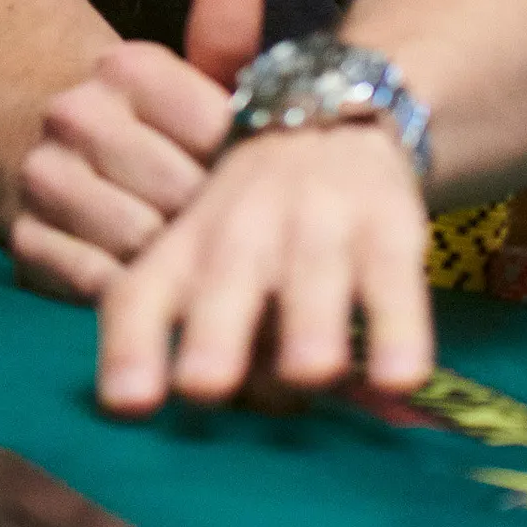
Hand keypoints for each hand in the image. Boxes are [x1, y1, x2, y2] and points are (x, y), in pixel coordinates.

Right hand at [13, 0, 263, 300]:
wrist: (57, 147)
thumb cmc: (156, 125)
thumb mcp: (196, 81)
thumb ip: (227, 42)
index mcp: (127, 66)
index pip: (217, 133)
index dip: (243, 167)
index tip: (253, 177)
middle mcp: (74, 115)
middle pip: (182, 195)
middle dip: (214, 221)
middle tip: (231, 230)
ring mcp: (42, 178)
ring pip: (140, 244)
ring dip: (173, 260)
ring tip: (191, 253)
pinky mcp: (22, 241)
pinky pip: (97, 283)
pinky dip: (130, 289)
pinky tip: (148, 277)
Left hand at [96, 120, 432, 414]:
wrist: (336, 115)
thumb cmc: (253, 222)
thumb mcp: (199, 255)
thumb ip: (186, 332)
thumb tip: (184, 410)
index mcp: (185, 247)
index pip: (142, 295)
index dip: (131, 348)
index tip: (126, 404)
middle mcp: (244, 232)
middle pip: (224, 282)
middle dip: (214, 335)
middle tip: (205, 385)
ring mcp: (321, 226)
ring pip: (312, 281)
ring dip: (310, 330)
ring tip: (311, 372)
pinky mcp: (391, 231)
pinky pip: (395, 286)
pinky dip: (399, 332)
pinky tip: (400, 378)